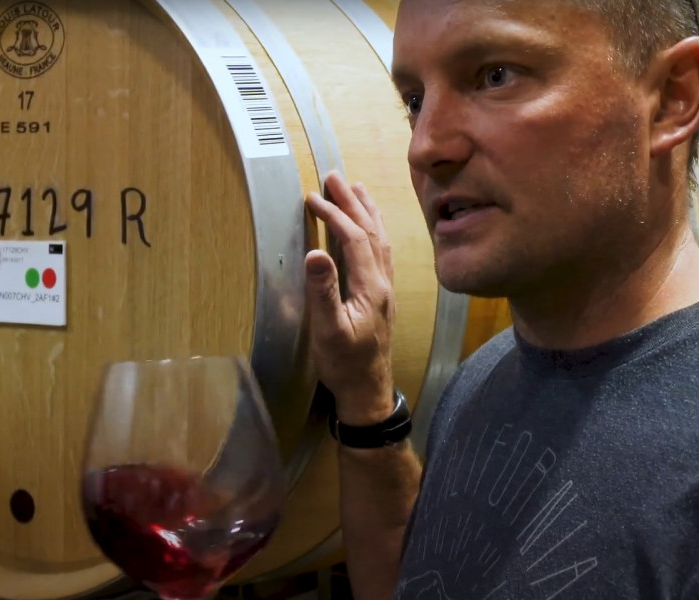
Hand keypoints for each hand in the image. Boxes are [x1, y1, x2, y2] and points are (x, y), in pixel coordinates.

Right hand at [305, 171, 395, 425]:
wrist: (367, 390)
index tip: (313, 197)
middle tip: (335, 177)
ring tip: (357, 189)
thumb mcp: (328, 331)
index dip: (335, 215)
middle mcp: (383, 282)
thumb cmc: (345, 364)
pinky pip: (381, 252)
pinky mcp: (382, 296)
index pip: (354, 239)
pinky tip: (370, 229)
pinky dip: (374, 231)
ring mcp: (385, 288)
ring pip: (380, 240)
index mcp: (371, 286)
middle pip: (371, 232)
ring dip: (367, 212)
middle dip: (352, 202)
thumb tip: (314, 253)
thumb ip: (323, 292)